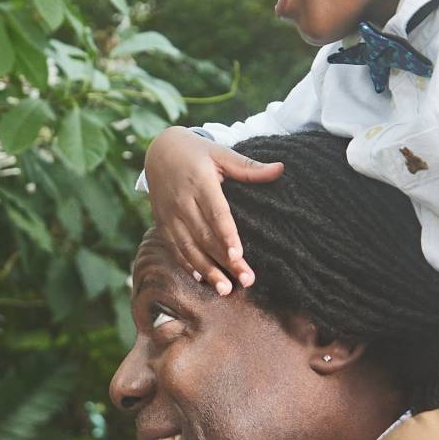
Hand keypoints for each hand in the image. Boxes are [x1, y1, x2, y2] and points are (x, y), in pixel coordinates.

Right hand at [144, 127, 282, 294]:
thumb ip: (249, 167)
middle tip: (246, 280)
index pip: (216, 213)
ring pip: (188, 246)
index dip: (227, 236)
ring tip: (224, 289)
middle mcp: (182, 201)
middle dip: (224, 261)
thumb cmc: (196, 152)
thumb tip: (280, 168)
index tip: (238, 255)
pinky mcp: (161, 222)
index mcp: (200, 183)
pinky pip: (174, 247)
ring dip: (206, 269)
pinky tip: (201, 278)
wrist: (158, 151)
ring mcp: (169, 214)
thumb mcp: (221, 154)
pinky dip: (186, 264)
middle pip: (205, 236)